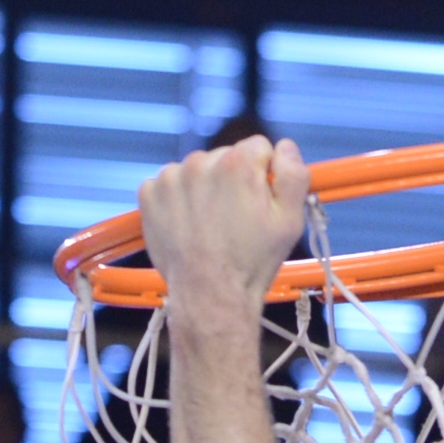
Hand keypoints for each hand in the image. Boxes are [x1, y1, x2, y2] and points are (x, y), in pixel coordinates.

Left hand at [135, 137, 317, 336]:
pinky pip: (169, 185)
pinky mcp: (150, 194)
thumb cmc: (251, 262)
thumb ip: (293, 175)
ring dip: (203, 189)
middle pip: (224, 157)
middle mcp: (200, 162)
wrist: (210, 295)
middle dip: (231, 180)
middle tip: (234, 219)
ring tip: (210, 225)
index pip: (258, 147)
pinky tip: (189, 224)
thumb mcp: (290, 221)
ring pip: (196, 171)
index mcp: (237, 163)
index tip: (260, 200)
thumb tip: (285, 147)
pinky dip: (178, 200)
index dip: (264, 173)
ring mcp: (171, 178)